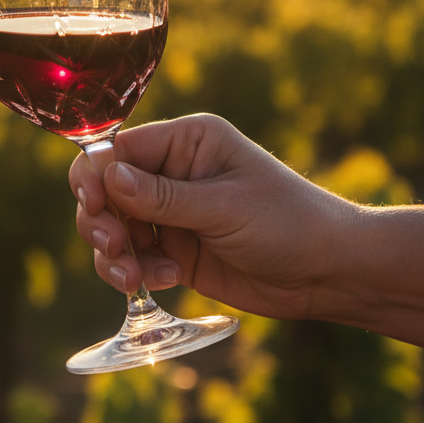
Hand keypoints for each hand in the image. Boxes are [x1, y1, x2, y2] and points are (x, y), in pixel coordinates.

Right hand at [69, 114, 356, 320]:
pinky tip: (165, 281)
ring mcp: (171, 213)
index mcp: (187, 142)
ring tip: (134, 277)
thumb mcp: (224, 207)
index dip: (95, 175)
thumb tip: (105, 175)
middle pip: (105, 189)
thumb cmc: (288, 223)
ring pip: (112, 227)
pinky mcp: (174, 250)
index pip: (118, 149)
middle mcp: (171, 172)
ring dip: (114, 253)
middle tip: (116, 246)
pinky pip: (132, 258)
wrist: (330, 272)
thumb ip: (162, 196)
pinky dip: (135, 272)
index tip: (93, 204)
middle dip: (101, 220)